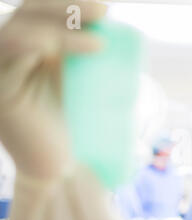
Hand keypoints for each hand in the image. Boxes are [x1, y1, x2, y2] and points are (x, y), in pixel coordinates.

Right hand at [0, 0, 106, 179]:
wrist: (62, 167)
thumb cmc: (77, 127)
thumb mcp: (85, 83)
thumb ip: (88, 56)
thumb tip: (116, 29)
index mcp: (32, 50)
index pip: (41, 12)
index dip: (68, 4)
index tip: (105, 10)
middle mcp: (11, 57)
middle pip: (28, 13)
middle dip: (66, 6)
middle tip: (103, 11)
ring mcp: (1, 73)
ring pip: (19, 30)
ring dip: (59, 27)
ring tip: (99, 43)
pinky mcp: (1, 94)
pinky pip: (11, 56)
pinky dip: (40, 44)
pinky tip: (72, 48)